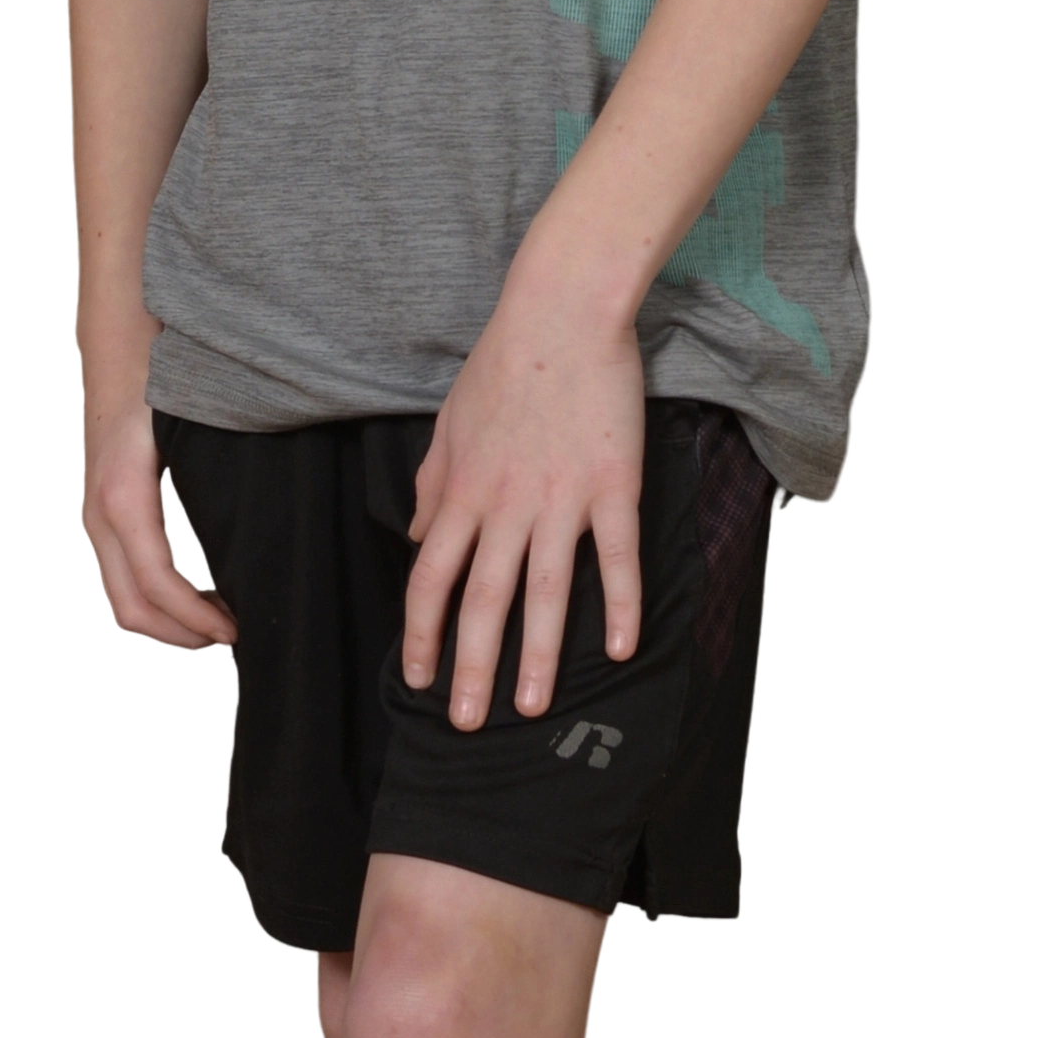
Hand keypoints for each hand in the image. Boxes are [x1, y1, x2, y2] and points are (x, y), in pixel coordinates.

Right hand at [78, 390, 238, 656]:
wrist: (120, 346)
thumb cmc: (163, 380)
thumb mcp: (193, 426)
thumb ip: (216, 475)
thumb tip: (264, 529)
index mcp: (124, 497)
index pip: (157, 584)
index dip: (196, 618)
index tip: (237, 631)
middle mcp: (99, 515)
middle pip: (131, 609)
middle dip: (183, 635)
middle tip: (236, 637)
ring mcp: (94, 519)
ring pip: (121, 603)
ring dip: (168, 625)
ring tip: (219, 624)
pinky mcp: (99, 517)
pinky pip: (120, 581)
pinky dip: (155, 603)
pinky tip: (197, 594)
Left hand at [401, 286, 644, 730]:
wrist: (562, 311)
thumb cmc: (504, 361)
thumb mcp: (450, 420)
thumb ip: (434, 482)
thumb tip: (421, 533)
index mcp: (464, 490)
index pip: (432, 577)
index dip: (421, 634)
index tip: (417, 678)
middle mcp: (506, 504)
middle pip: (482, 600)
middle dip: (471, 669)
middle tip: (466, 725)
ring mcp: (561, 498)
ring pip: (545, 592)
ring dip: (538, 656)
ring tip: (533, 708)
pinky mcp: (613, 485)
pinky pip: (616, 557)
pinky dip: (619, 605)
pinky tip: (619, 649)